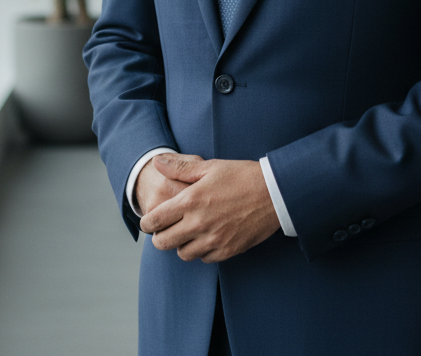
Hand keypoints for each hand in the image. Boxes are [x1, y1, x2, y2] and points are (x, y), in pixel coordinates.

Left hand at [139, 155, 279, 262]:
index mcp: (191, 201)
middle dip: (159, 237)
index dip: (146, 223)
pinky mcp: (228, 250)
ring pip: (183, 254)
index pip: (155, 220)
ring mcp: (214, 239)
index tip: (148, 221)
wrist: (274, 193)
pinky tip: (206, 237)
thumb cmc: (241, 176)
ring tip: (186, 232)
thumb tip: (157, 163)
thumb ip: (180, 167)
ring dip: (181, 245)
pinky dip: (201, 251)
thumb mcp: (210, 167)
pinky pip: (204, 258)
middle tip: (164, 229)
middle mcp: (199, 223)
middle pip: (164, 242)